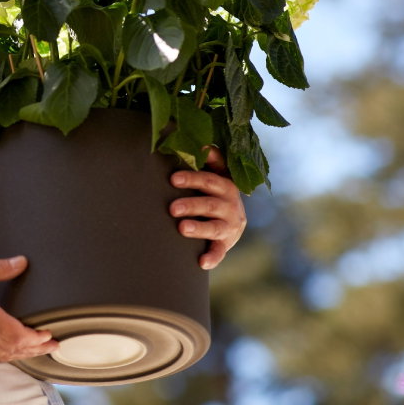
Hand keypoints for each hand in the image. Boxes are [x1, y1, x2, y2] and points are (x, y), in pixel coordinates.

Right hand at [0, 256, 57, 362]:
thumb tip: (21, 262)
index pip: (20, 335)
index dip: (38, 338)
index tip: (51, 334)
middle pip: (17, 349)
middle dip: (38, 349)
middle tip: (54, 346)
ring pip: (6, 355)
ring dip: (25, 354)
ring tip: (39, 350)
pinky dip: (9, 355)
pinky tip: (12, 351)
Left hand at [170, 147, 246, 269]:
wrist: (230, 222)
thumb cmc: (213, 193)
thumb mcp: (215, 175)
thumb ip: (210, 160)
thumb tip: (201, 142)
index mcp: (226, 185)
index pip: (211, 179)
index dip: (193, 177)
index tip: (173, 179)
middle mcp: (231, 204)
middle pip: (211, 202)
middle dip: (191, 204)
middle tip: (172, 207)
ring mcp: (229, 225)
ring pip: (215, 226)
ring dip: (200, 227)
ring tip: (182, 228)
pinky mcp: (226, 243)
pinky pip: (220, 251)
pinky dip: (213, 257)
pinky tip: (201, 262)